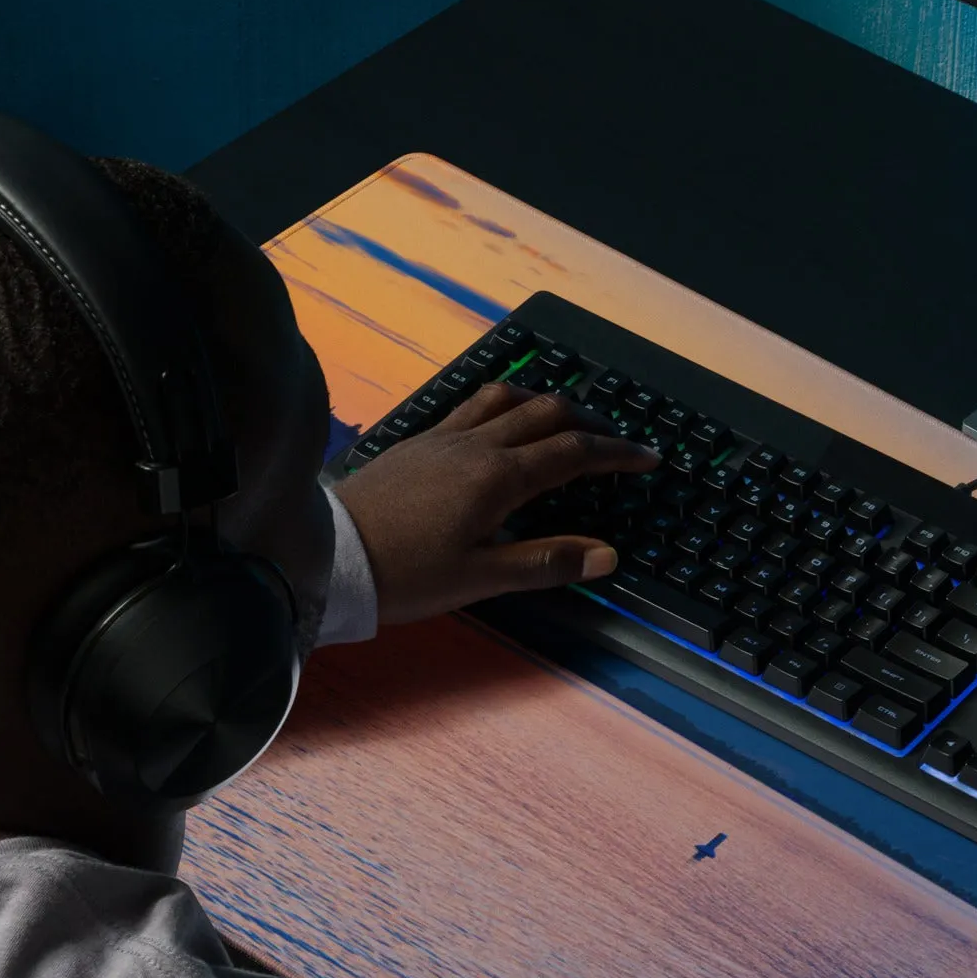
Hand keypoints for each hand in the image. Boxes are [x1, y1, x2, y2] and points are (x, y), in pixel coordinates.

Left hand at [334, 383, 658, 624]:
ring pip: (508, 399)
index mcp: (498, 478)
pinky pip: (473, 406)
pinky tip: (503, 422)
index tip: (648, 457)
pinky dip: (506, 405)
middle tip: (618, 439)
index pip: (573, 453)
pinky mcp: (419, 441)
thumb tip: (606, 555)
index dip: (616, 453)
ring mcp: (444, 437)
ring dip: (547, 403)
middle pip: (547, 413)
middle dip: (591, 421)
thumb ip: (546, 562)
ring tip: (568, 419)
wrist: (328, 555)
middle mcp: (475, 446)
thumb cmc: (404, 573)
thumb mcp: (481, 578)